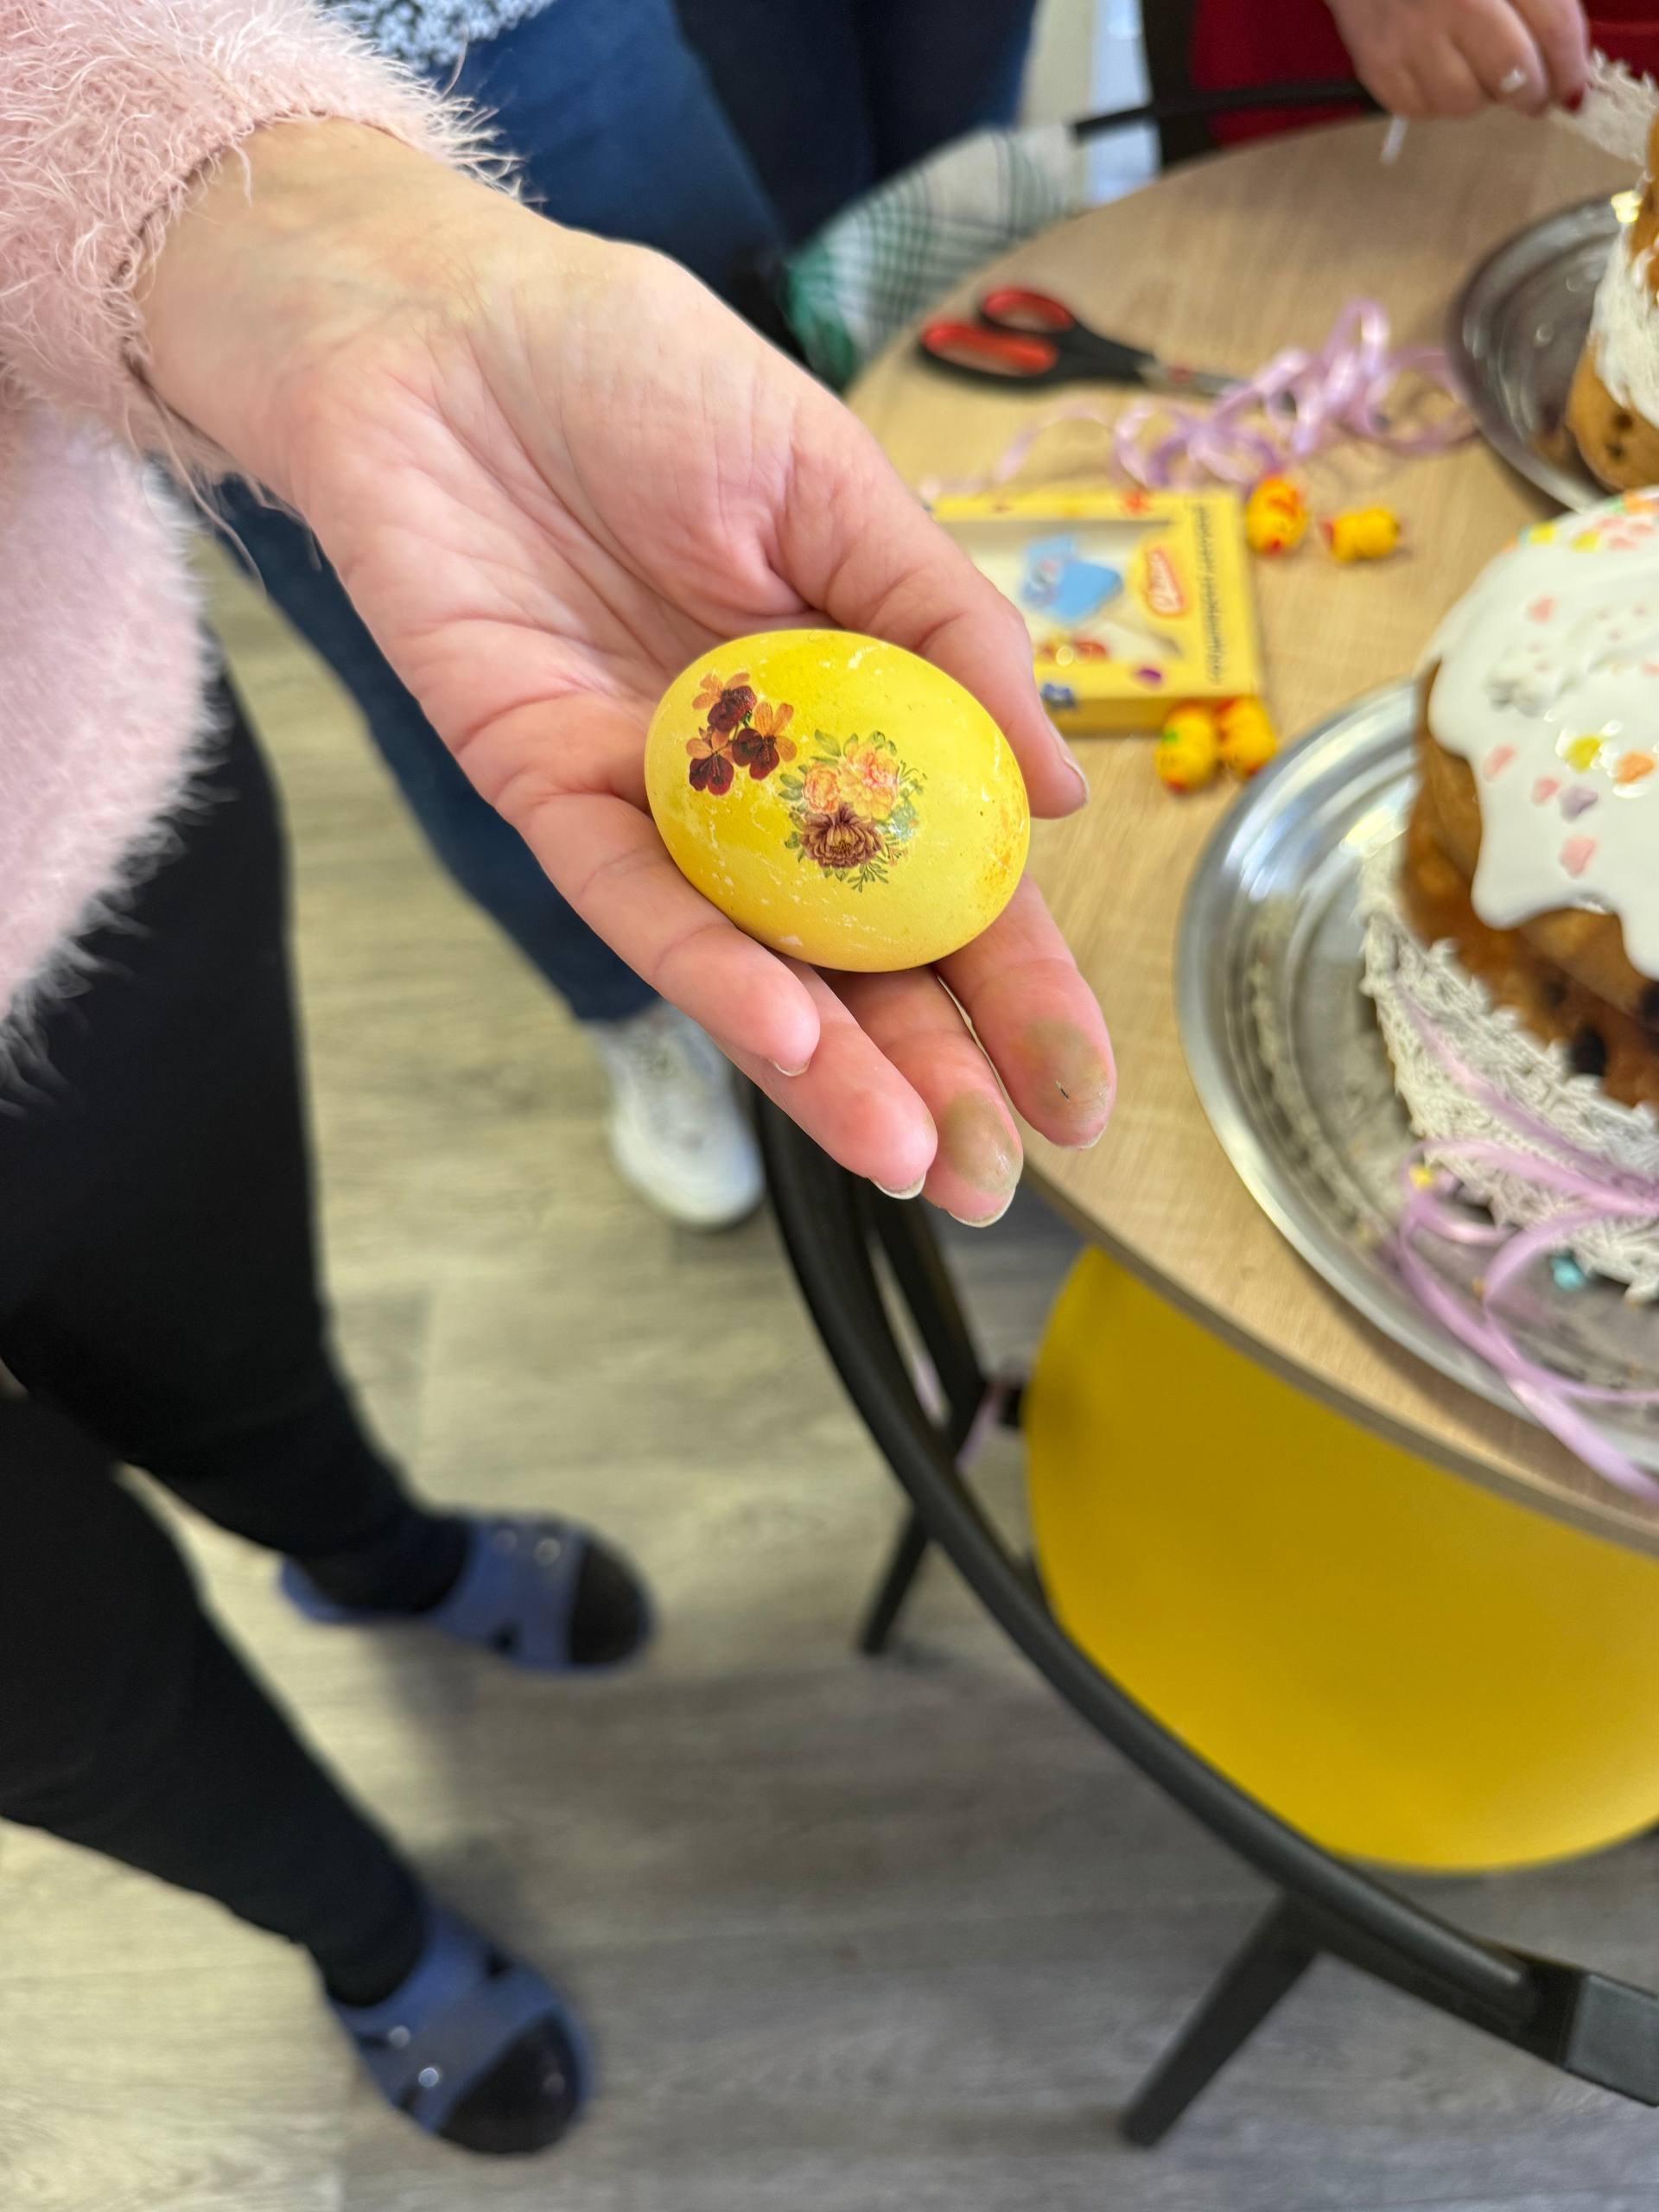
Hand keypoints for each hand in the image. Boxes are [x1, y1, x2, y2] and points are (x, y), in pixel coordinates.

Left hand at [139, 123, 1112, 1220]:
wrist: (439, 325)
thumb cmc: (642, 372)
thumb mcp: (838, 484)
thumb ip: (952, 631)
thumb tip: (1066, 798)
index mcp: (854, 709)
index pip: (954, 875)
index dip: (1017, 983)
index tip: (1078, 1086)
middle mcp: (760, 780)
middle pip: (860, 953)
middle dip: (935, 1070)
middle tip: (998, 1173)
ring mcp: (655, 800)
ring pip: (754, 963)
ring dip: (834, 1069)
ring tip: (916, 1157)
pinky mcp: (545, 794)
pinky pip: (633, 903)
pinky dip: (714, 971)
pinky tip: (798, 1040)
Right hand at [1327, 0, 1590, 116]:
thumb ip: (1543, 2)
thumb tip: (1568, 62)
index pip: (1555, 27)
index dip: (1572, 67)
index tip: (1577, 90)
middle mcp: (1455, 2)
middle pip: (1514, 74)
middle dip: (1533, 94)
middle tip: (1534, 94)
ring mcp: (1411, 37)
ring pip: (1467, 102)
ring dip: (1482, 95)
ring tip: (1477, 70)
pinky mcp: (1378, 65)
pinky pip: (1422, 109)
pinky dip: (1438, 100)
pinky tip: (1439, 70)